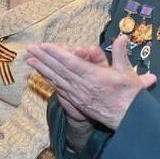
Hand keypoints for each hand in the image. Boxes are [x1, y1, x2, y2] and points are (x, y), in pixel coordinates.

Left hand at [26, 34, 153, 129]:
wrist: (129, 120)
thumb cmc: (129, 96)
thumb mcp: (128, 73)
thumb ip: (121, 53)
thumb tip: (122, 37)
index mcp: (95, 77)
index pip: (71, 63)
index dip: (56, 54)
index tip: (44, 45)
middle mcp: (83, 87)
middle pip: (59, 70)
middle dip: (44, 58)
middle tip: (30, 48)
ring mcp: (78, 96)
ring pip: (57, 80)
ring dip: (42, 69)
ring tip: (30, 59)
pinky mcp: (77, 103)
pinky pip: (60, 90)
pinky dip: (50, 81)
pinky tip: (42, 75)